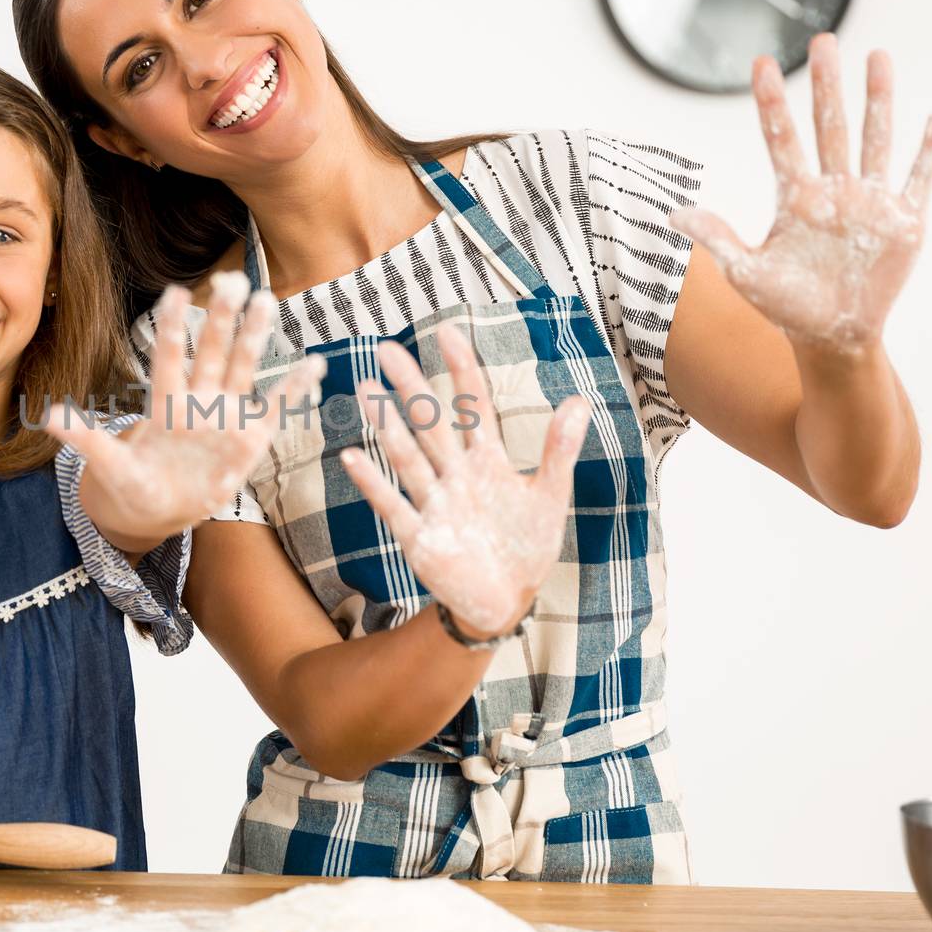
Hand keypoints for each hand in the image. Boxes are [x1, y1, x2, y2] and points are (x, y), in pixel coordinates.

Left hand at [49, 272, 325, 546]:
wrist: (158, 511)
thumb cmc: (131, 485)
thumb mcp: (109, 467)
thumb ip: (87, 440)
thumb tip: (48, 416)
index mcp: (165, 404)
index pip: (169, 357)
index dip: (171, 327)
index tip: (175, 291)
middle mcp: (198, 400)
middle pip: (211, 351)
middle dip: (221, 317)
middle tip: (232, 278)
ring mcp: (226, 416)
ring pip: (242, 367)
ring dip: (254, 336)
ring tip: (267, 301)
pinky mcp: (250, 439)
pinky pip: (275, 408)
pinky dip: (293, 388)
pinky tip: (313, 364)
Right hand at [338, 324, 591, 637]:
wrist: (507, 599)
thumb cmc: (526, 545)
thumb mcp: (550, 496)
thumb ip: (559, 450)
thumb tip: (578, 400)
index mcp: (488, 460)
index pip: (472, 404)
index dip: (461, 369)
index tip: (446, 332)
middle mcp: (455, 474)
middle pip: (430, 423)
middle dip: (411, 387)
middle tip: (387, 349)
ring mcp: (434, 502)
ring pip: (407, 457)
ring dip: (387, 426)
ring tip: (366, 390)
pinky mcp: (419, 536)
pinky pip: (392, 505)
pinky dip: (373, 483)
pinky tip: (352, 457)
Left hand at [670, 34, 931, 355]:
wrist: (831, 336)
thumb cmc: (786, 306)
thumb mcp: (745, 273)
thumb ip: (717, 238)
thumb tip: (671, 214)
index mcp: (795, 197)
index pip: (780, 139)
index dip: (770, 103)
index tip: (760, 63)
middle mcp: (833, 189)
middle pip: (829, 125)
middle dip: (827, 84)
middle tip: (825, 38)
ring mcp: (870, 201)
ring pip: (875, 138)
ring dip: (878, 99)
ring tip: (878, 57)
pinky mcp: (903, 221)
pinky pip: (919, 177)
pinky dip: (930, 149)